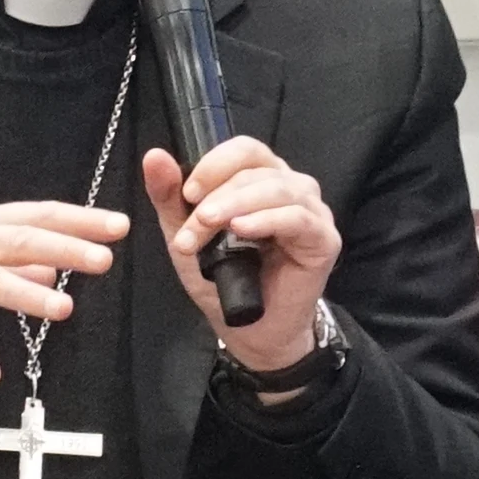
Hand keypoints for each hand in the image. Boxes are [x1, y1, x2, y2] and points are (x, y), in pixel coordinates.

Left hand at [141, 139, 340, 371]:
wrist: (249, 328)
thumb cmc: (223, 278)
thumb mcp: (186, 234)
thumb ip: (170, 197)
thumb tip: (154, 156)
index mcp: (262, 178)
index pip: (245, 150)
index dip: (214, 164)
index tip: (187, 193)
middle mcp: (291, 187)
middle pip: (256, 170)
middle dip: (218, 196)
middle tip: (193, 226)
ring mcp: (311, 212)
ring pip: (277, 188)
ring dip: (236, 205)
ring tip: (209, 225)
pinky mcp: (324, 239)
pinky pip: (297, 218)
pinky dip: (266, 219)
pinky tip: (242, 230)